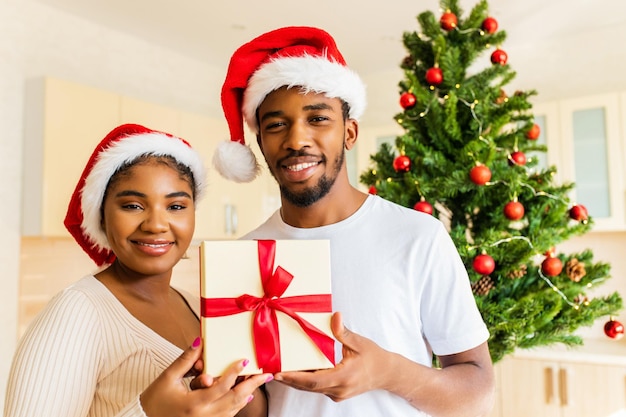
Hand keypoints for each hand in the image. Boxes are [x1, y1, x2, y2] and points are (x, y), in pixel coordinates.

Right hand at [140, 337, 271, 416]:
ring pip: (233, 409)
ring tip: (259, 381)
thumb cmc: (154, 401)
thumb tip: (200, 341)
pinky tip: (244, 397)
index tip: (245, 360)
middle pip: (235, 400)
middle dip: (253, 385)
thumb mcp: (168, 377)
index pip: (222, 386)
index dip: (235, 372)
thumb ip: (186, 360)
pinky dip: (237, 406)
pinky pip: (227, 416)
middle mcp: (204, 416)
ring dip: (247, 394)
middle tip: (267, 374)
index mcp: (194, 403)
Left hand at [274, 312, 393, 401]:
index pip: (314, 379)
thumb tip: (335, 316)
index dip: (295, 377)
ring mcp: (338, 394)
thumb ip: (343, 331)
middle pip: (308, 386)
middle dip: (289, 379)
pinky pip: (318, 389)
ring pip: (312, 389)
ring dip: (296, 381)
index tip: (279, 372)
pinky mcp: (338, 394)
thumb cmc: (374, 356)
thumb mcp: (359, 342)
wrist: (387, 374)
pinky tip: (296, 374)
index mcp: (344, 375)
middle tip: (271, 371)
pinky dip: (306, 382)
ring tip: (278, 372)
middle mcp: (339, 388)